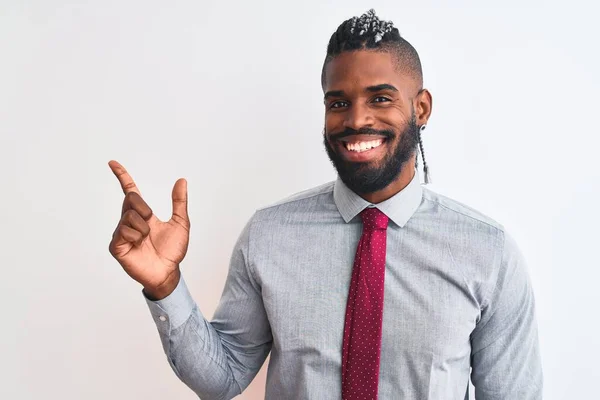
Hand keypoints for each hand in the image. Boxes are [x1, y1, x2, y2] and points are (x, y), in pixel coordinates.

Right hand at [108, 160, 189, 299]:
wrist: (168, 272)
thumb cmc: (172, 251)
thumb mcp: (181, 223)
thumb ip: (179, 202)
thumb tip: (181, 180)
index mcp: (142, 214)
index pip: (129, 191)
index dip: (122, 176)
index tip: (112, 163)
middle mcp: (129, 221)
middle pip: (131, 198)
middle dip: (145, 208)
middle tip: (151, 223)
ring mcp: (120, 233)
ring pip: (129, 216)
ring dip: (143, 227)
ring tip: (146, 240)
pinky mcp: (116, 246)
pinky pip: (124, 231)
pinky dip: (136, 236)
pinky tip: (138, 245)